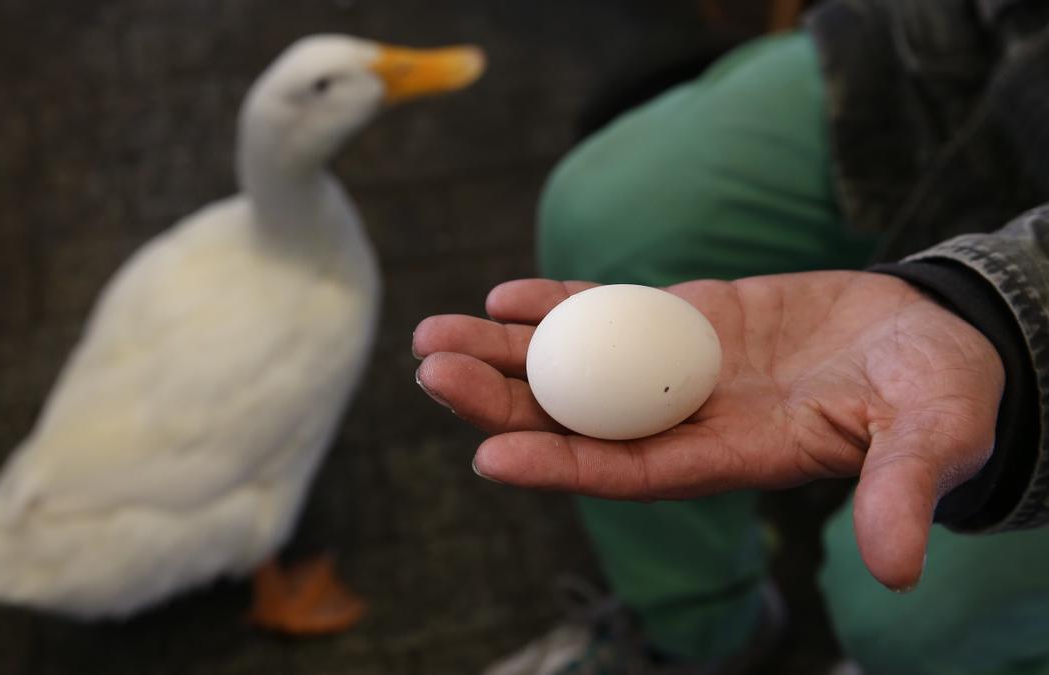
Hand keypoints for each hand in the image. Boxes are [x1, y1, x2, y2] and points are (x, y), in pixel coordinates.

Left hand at [412, 272, 1004, 590]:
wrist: (930, 335)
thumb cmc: (937, 393)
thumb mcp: (933, 436)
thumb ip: (903, 489)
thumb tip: (898, 570)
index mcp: (733, 457)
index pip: (632, 472)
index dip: (562, 465)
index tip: (487, 456)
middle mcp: (689, 420)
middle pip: (579, 418)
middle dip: (503, 401)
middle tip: (431, 372)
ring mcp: (680, 369)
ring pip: (578, 366)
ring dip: (505, 353)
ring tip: (434, 336)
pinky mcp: (687, 320)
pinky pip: (610, 313)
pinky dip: (559, 304)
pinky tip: (505, 296)